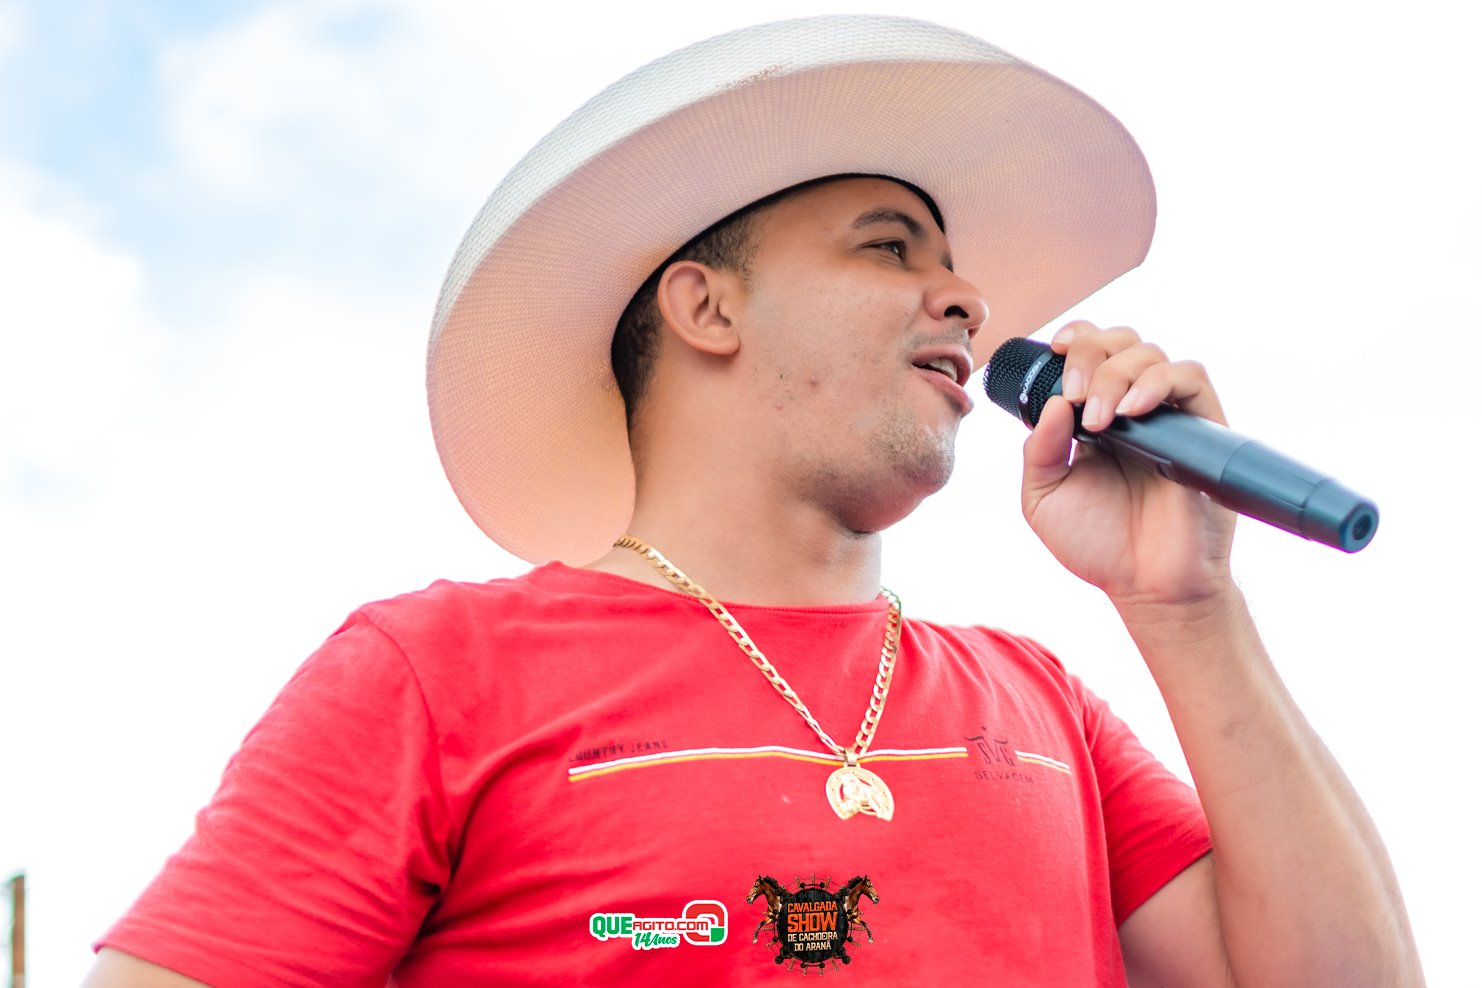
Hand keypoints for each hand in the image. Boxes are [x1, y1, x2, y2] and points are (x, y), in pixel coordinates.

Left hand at [1020, 321, 1236, 606]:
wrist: (1147, 587)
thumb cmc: (1099, 545)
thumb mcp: (1044, 498)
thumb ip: (1038, 450)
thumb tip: (1054, 402)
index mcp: (1096, 417)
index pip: (1095, 354)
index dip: (1080, 337)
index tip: (1058, 349)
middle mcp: (1135, 410)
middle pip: (1122, 343)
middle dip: (1092, 353)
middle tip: (1076, 393)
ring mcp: (1169, 418)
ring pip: (1152, 355)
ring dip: (1117, 373)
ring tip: (1098, 419)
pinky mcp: (1202, 430)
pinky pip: (1191, 379)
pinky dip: (1157, 383)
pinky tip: (1131, 412)